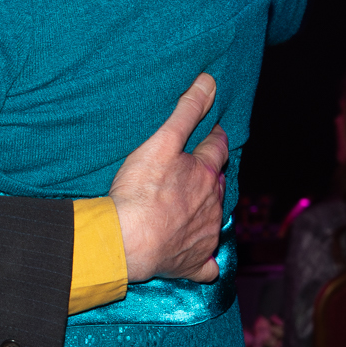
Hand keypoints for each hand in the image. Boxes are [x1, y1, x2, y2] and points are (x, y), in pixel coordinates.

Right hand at [109, 73, 228, 282]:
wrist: (127, 240)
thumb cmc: (140, 191)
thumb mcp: (161, 142)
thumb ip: (186, 111)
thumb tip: (210, 81)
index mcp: (205, 175)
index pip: (217, 150)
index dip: (214, 139)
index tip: (211, 135)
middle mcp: (212, 205)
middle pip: (217, 185)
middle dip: (211, 176)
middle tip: (197, 170)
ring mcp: (206, 235)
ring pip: (215, 219)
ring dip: (207, 211)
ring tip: (191, 206)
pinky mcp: (194, 263)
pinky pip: (207, 264)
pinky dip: (205, 259)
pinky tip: (200, 258)